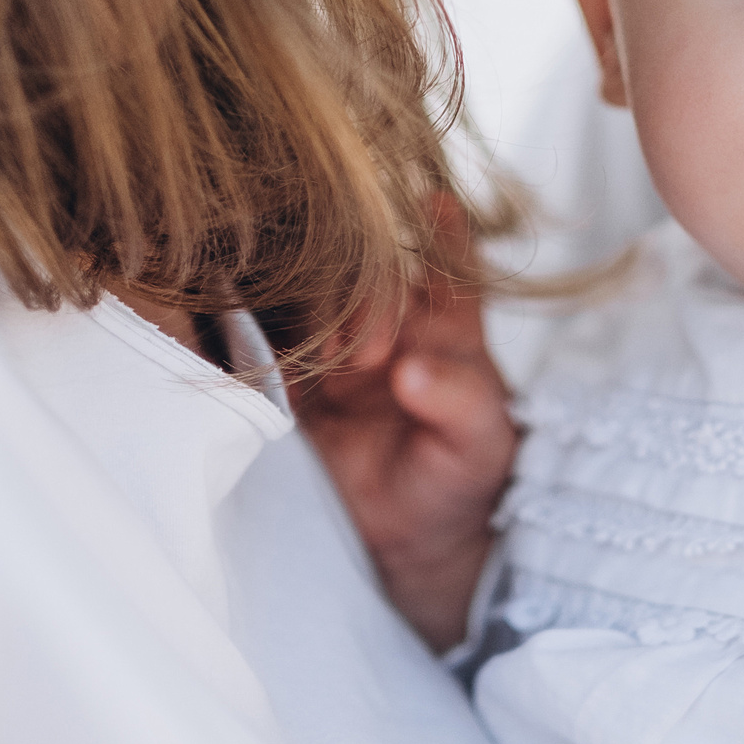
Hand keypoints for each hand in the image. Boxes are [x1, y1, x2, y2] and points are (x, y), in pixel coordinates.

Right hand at [293, 195, 517, 652]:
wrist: (412, 540)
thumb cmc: (463, 477)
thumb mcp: (479, 441)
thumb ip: (458, 399)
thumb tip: (411, 370)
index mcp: (446, 325)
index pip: (448, 263)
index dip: (443, 230)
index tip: (435, 204)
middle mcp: (388, 324)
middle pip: (368, 275)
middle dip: (368, 298)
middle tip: (370, 357)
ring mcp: (336, 350)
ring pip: (314, 299)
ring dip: (319, 317)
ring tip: (341, 365)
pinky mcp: (293, 382)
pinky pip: (268, 345)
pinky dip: (264, 339)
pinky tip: (270, 350)